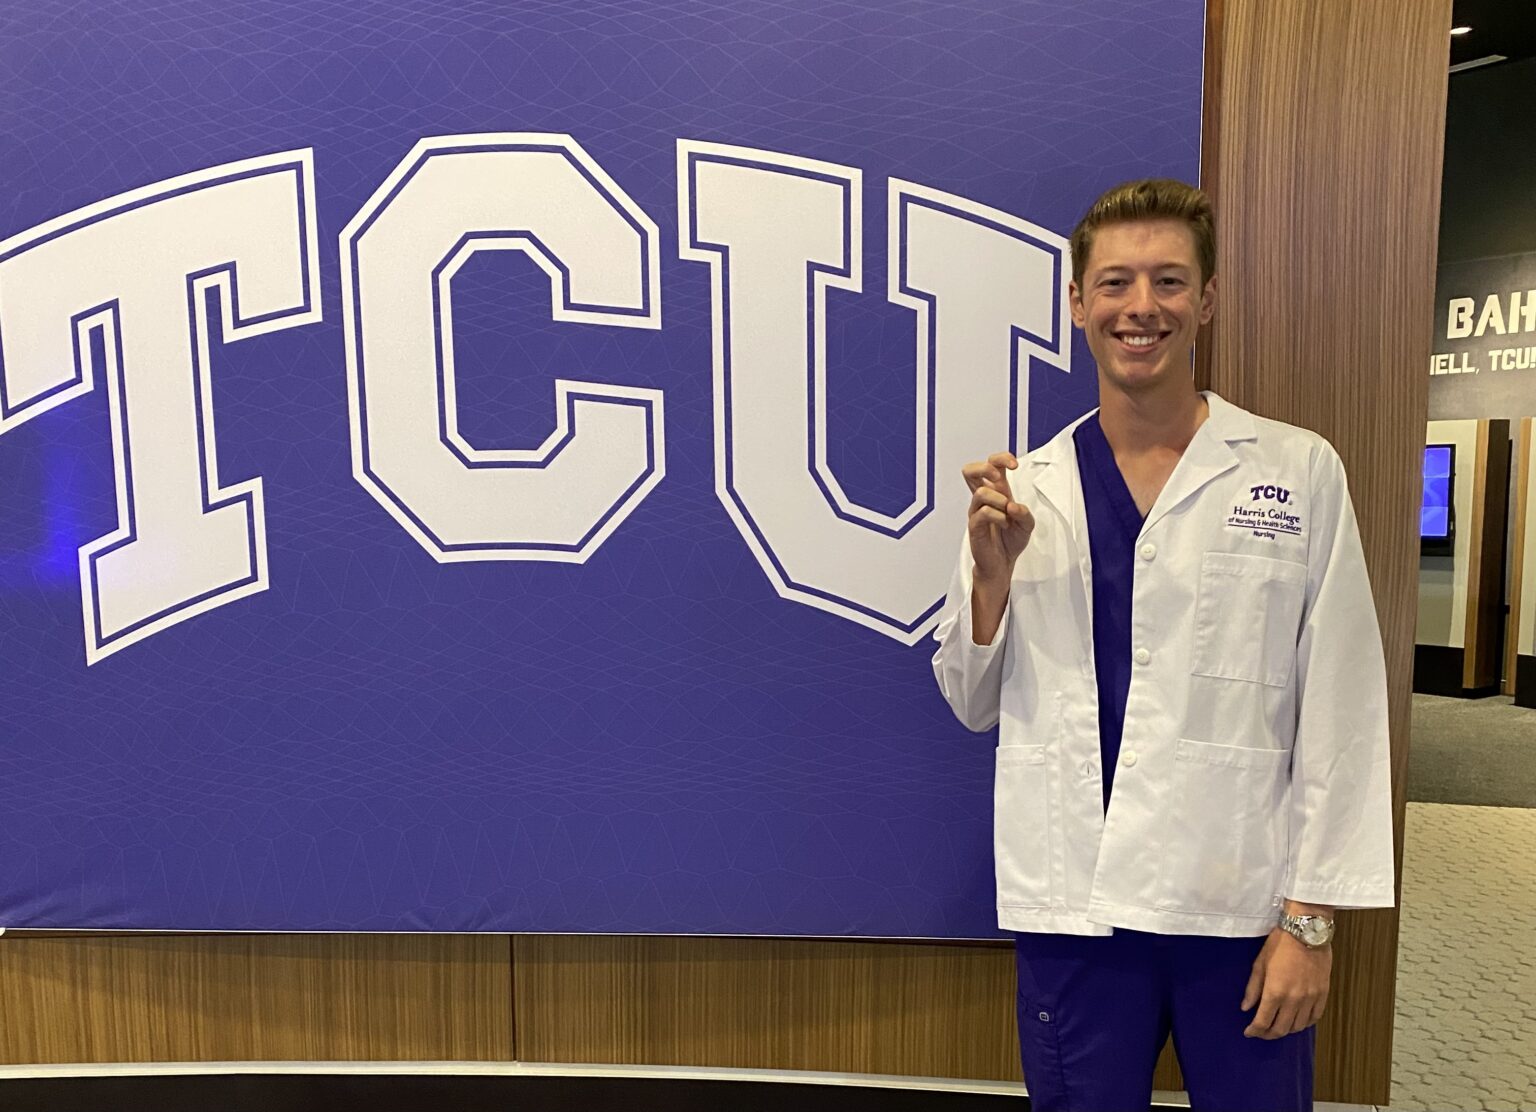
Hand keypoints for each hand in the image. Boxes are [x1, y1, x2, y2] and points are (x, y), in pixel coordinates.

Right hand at [961, 452, 1033, 584]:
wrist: (1002, 563)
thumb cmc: (1011, 540)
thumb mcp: (1027, 525)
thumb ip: (1024, 513)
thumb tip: (1013, 506)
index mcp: (996, 492)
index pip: (991, 464)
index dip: (1001, 458)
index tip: (1014, 465)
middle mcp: (983, 499)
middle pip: (969, 470)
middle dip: (985, 468)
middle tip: (998, 480)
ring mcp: (976, 511)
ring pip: (980, 492)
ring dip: (999, 500)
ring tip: (1007, 514)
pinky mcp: (974, 526)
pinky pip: (983, 512)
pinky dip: (999, 516)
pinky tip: (1004, 524)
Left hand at [1241, 928, 1331, 1039]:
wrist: (1306, 932)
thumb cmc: (1280, 944)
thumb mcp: (1259, 964)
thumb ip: (1253, 989)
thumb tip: (1246, 1007)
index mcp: (1275, 992)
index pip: (1263, 1022)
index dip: (1254, 1031)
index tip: (1249, 1032)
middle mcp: (1294, 1000)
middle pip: (1281, 1029)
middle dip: (1268, 1034)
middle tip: (1261, 1032)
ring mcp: (1310, 998)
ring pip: (1298, 1027)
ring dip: (1286, 1030)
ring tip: (1278, 1026)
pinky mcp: (1323, 994)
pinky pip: (1314, 1018)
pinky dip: (1304, 1023)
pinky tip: (1297, 1021)